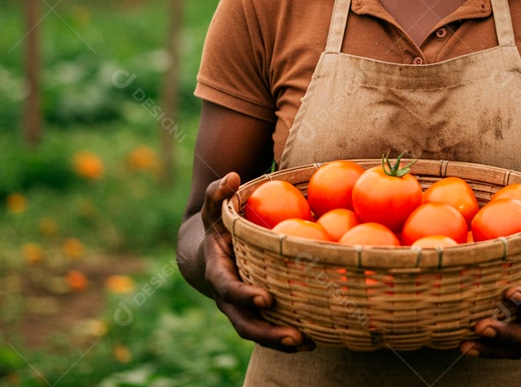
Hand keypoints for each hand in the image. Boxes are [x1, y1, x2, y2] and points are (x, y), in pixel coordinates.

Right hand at [201, 172, 314, 352]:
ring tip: (309, 343)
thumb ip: (218, 193)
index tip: (266, 298)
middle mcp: (228, 299)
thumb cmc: (215, 227)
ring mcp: (241, 309)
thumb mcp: (213, 210)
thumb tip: (231, 176)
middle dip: (269, 334)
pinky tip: (317, 337)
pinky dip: (289, 336)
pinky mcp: (256, 314)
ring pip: (259, 333)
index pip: (229, 289)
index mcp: (219, 274)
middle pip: (245, 323)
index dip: (245, 295)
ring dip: (282, 342)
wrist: (203, 256)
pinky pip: (270, 328)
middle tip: (296, 337)